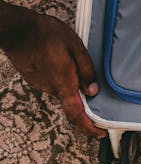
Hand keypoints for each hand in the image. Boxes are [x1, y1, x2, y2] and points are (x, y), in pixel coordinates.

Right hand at [0, 3, 104, 136]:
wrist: (18, 30)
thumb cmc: (47, 34)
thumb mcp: (76, 48)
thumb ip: (86, 71)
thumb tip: (93, 91)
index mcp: (64, 83)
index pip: (76, 115)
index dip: (89, 127)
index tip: (99, 133)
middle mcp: (51, 88)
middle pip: (71, 103)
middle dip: (85, 103)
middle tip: (98, 98)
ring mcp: (40, 84)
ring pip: (62, 91)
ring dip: (72, 87)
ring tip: (82, 72)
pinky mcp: (34, 78)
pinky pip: (53, 83)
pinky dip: (62, 80)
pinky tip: (66, 65)